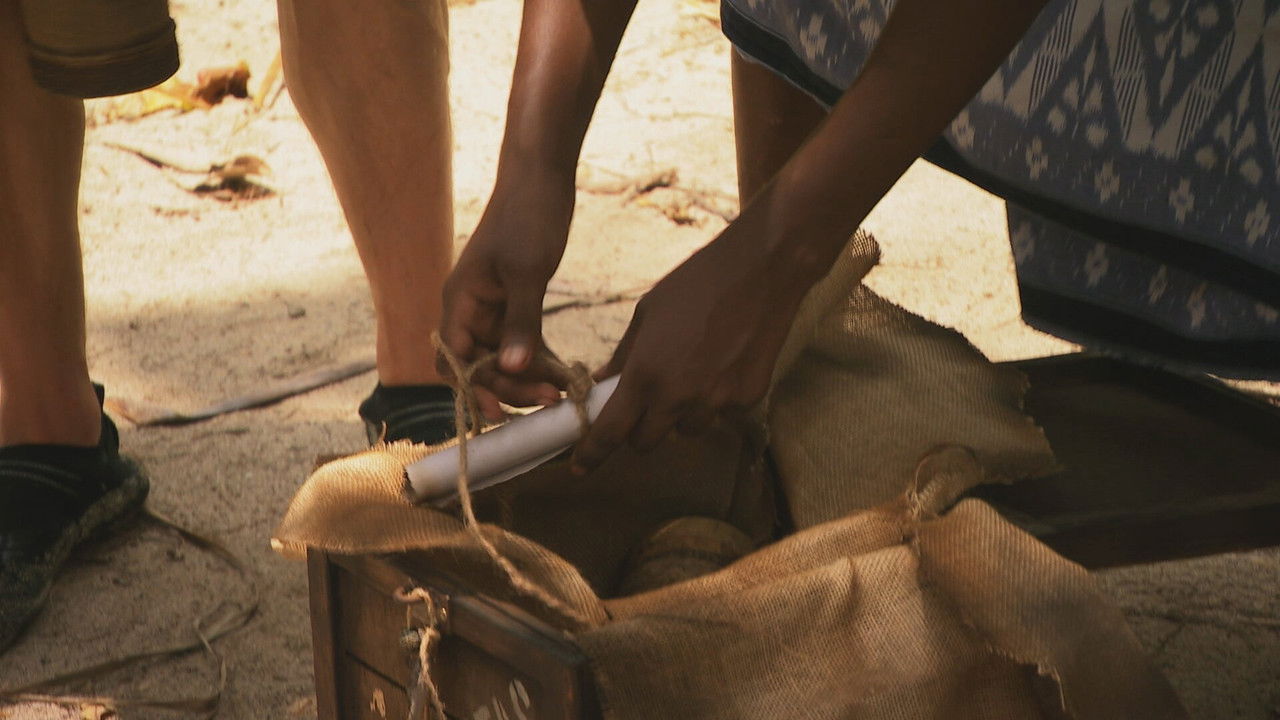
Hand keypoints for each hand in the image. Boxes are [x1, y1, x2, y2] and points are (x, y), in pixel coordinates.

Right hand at [440, 172, 575, 416]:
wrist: (542, 176)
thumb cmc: (529, 216)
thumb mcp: (527, 272)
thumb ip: (521, 322)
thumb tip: (513, 368)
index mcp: (460, 299)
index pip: (454, 358)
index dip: (474, 387)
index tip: (502, 410)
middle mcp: (469, 308)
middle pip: (478, 365)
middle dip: (509, 387)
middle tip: (548, 400)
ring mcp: (491, 307)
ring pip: (501, 358)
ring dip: (526, 378)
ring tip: (559, 393)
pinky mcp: (514, 303)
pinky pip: (520, 342)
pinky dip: (537, 359)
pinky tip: (561, 374)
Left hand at [571, 211, 827, 472]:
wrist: (761, 271)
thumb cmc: (698, 283)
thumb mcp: (648, 313)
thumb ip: (624, 356)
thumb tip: (605, 383)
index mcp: (646, 373)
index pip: (611, 433)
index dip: (591, 455)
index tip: (579, 469)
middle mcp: (679, 397)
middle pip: (647, 443)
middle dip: (639, 431)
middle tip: (644, 406)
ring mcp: (717, 402)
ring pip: (687, 431)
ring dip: (681, 415)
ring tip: (693, 372)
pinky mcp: (747, 400)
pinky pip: (722, 414)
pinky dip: (716, 399)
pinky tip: (724, 362)